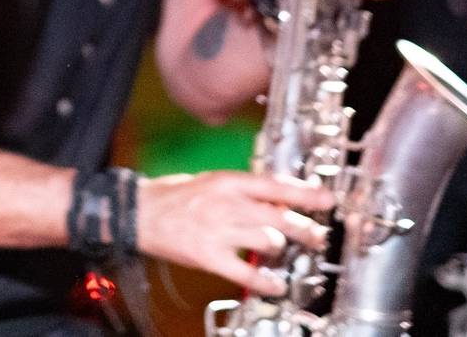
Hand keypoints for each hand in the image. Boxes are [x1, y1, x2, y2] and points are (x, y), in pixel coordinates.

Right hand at [136, 171, 332, 295]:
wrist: (138, 212)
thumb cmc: (172, 195)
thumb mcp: (209, 181)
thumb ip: (242, 191)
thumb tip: (276, 201)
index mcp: (227, 181)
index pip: (275, 185)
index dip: (306, 193)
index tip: (328, 199)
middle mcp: (227, 204)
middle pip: (281, 218)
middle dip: (306, 229)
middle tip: (316, 236)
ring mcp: (219, 231)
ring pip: (269, 243)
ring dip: (282, 250)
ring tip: (284, 253)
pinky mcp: (209, 256)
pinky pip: (247, 273)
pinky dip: (266, 282)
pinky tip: (275, 284)